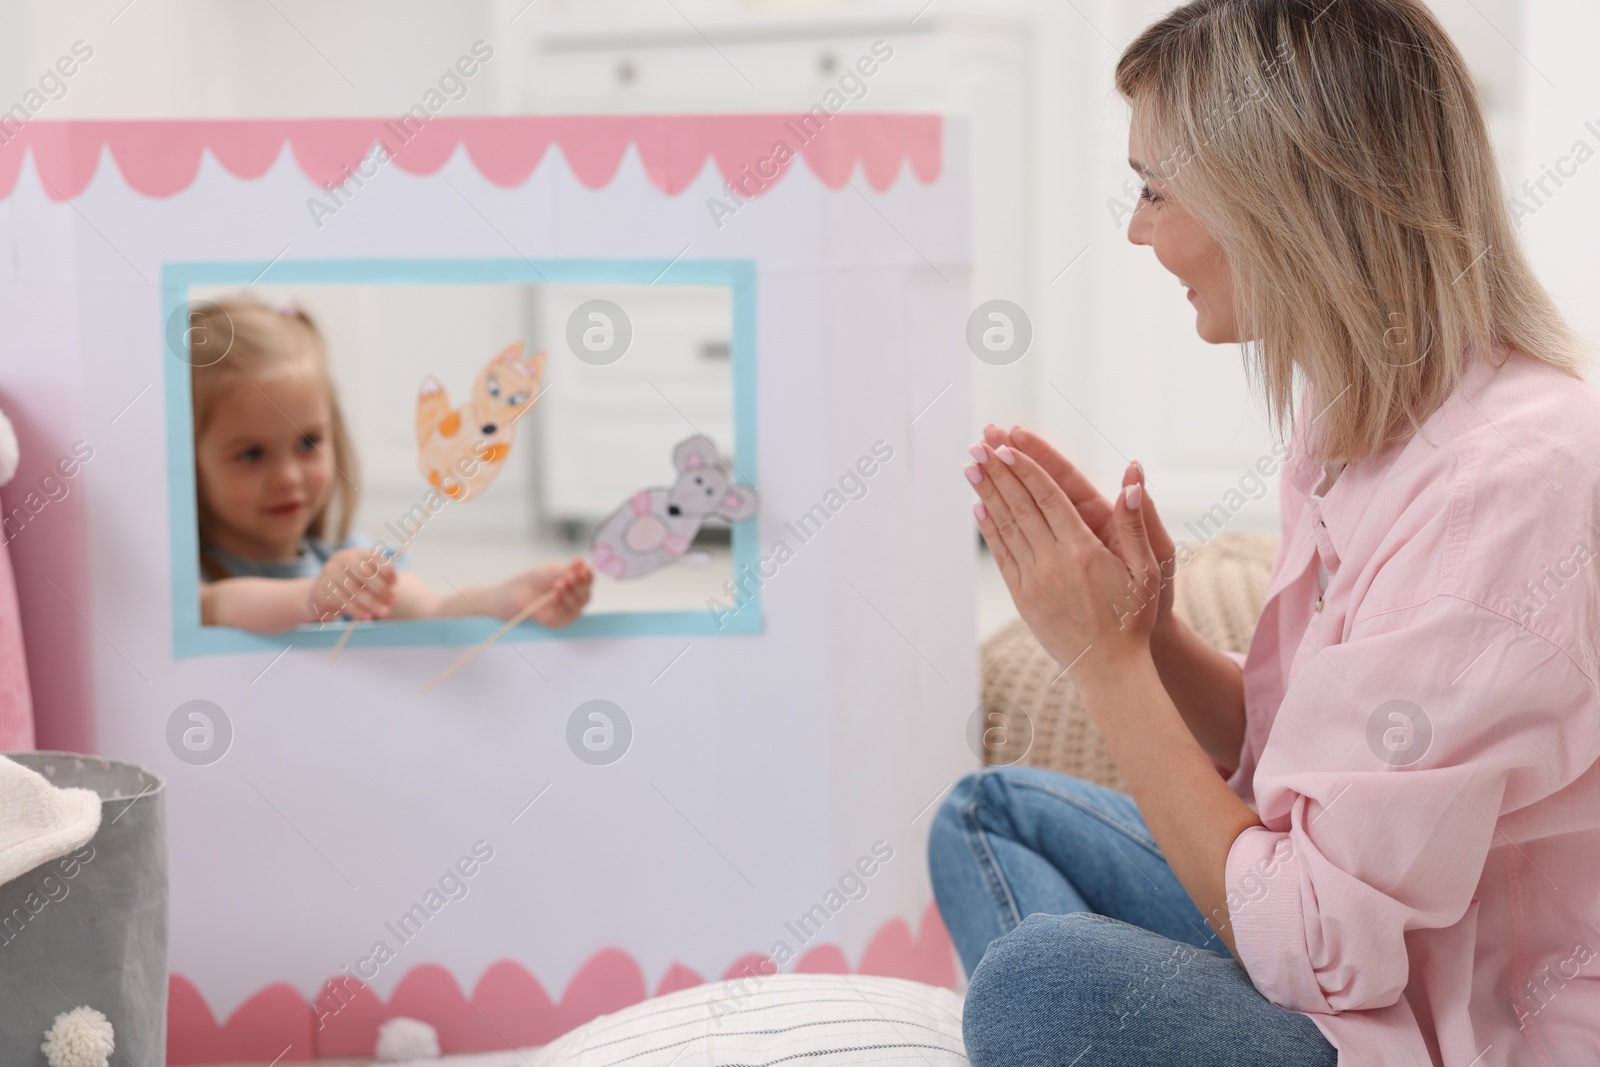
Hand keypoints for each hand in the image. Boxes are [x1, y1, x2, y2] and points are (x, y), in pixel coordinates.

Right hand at [309, 546, 396, 621]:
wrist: (319, 596)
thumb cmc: (349, 588)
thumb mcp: (363, 581)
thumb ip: (378, 583)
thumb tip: (391, 593)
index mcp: (354, 554)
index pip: (372, 556)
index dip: (385, 569)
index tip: (394, 583)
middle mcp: (340, 560)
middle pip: (363, 573)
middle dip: (381, 588)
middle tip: (393, 602)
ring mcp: (328, 573)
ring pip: (353, 589)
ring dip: (371, 603)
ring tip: (384, 613)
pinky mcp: (321, 589)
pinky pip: (341, 601)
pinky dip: (356, 610)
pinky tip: (367, 617)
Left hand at [495, 557, 593, 626]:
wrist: (512, 594)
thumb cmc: (531, 580)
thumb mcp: (549, 570)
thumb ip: (566, 569)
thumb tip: (582, 561)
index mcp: (574, 582)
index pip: (588, 580)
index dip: (588, 575)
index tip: (585, 569)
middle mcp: (573, 597)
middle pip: (586, 593)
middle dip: (580, 585)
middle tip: (569, 576)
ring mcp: (567, 610)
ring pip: (579, 604)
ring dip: (570, 593)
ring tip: (557, 584)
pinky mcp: (558, 620)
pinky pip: (567, 615)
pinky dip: (562, 604)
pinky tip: (554, 596)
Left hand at [966, 435, 1161, 677]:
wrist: (1109, 668)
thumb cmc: (1134, 616)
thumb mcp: (1148, 568)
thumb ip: (1136, 521)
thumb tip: (1133, 477)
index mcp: (1082, 551)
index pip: (1047, 498)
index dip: (1025, 469)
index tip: (1005, 446)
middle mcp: (1052, 563)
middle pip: (1019, 506)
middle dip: (997, 472)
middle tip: (977, 443)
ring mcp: (1034, 581)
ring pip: (1006, 527)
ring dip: (987, 494)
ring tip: (971, 466)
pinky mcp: (1023, 597)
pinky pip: (1002, 555)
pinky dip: (989, 529)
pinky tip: (979, 507)